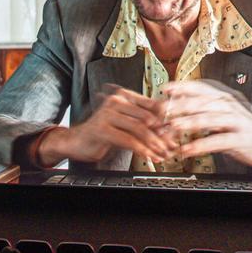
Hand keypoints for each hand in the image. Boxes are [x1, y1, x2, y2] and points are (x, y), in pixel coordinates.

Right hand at [39, 84, 174, 165]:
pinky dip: (141, 149)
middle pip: (147, 118)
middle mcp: (115, 101)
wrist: (76, 142)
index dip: (166, 120)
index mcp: (123, 96)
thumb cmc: (102, 133)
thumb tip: (167, 132)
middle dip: (162, 135)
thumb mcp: (125, 126)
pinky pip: (127, 139)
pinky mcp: (101, 128)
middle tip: (171, 146)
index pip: (151, 105)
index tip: (176, 133)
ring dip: (154, 143)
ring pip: (139, 128)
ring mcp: (107, 114)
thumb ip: (142, 124)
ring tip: (162, 153)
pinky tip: (149, 156)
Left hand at [158, 79, 251, 166]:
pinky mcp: (240, 139)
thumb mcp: (223, 113)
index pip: (201, 88)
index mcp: (223, 98)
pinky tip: (187, 149)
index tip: (165, 89)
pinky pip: (217, 141)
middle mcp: (229, 106)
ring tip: (172, 127)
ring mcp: (235, 122)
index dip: (183, 87)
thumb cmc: (242, 127)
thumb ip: (203, 108)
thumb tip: (176, 104)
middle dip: (179, 107)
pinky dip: (200, 145)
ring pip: (209, 119)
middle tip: (161, 112)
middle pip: (201, 103)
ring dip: (188, 123)